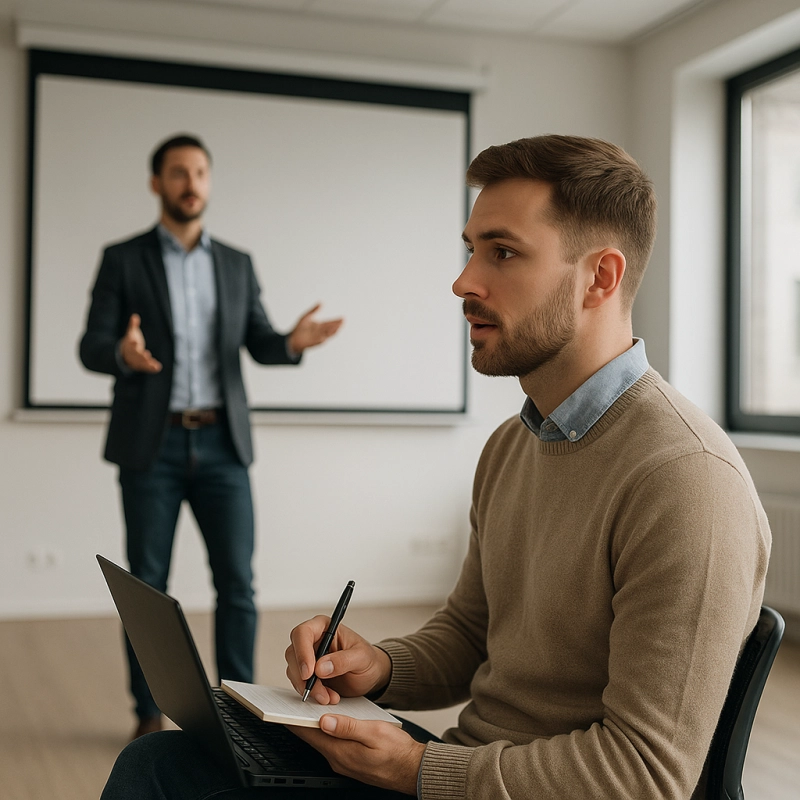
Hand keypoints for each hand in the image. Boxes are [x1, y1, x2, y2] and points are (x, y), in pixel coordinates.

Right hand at [119, 314, 161, 372]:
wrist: (125, 354)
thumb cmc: (130, 341)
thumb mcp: (131, 333)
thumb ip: (133, 325)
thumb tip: (135, 315)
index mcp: (129, 345)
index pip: (130, 344)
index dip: (132, 343)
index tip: (135, 341)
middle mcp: (132, 354)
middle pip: (135, 355)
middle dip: (140, 355)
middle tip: (146, 355)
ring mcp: (136, 360)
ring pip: (140, 363)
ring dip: (147, 364)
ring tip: (154, 365)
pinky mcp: (141, 365)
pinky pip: (146, 367)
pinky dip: (151, 368)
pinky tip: (158, 368)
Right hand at [285, 617, 391, 704]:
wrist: (370, 675)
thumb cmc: (368, 659)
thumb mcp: (362, 657)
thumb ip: (343, 660)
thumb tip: (321, 667)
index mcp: (325, 627)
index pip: (303, 633)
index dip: (302, 652)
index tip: (309, 672)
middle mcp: (313, 640)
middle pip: (293, 653)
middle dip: (304, 676)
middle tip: (319, 691)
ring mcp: (308, 657)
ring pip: (294, 671)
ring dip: (309, 688)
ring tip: (329, 696)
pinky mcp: (308, 674)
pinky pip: (300, 683)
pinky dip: (312, 693)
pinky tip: (327, 696)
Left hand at [287, 304, 342, 354]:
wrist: (293, 338)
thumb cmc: (299, 328)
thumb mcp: (306, 316)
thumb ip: (313, 310)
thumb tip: (321, 303)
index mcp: (319, 325)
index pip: (330, 323)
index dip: (336, 320)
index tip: (342, 318)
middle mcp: (321, 332)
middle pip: (331, 328)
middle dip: (337, 324)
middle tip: (343, 320)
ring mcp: (319, 337)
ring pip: (329, 334)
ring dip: (334, 330)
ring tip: (339, 326)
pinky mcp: (316, 342)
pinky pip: (322, 339)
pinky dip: (326, 336)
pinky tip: (330, 333)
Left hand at [289, 716, 424, 795]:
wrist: (413, 770)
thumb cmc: (398, 751)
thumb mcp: (374, 732)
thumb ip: (349, 727)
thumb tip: (325, 720)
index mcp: (341, 752)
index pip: (310, 734)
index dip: (295, 720)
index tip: (284, 707)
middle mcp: (338, 760)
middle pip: (312, 738)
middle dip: (302, 720)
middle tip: (293, 702)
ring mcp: (344, 763)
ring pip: (322, 740)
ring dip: (314, 726)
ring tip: (308, 707)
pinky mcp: (350, 761)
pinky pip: (332, 745)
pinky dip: (326, 732)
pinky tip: (330, 721)